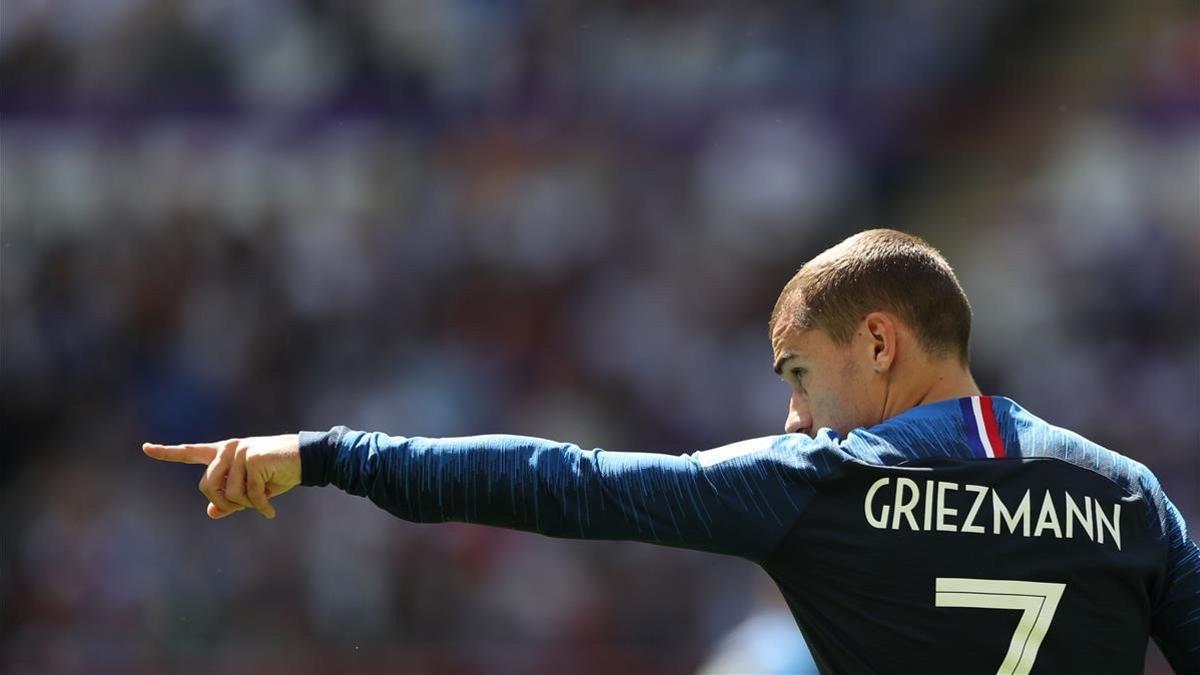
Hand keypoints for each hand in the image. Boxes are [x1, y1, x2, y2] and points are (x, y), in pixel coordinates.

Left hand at [143, 434, 300, 518]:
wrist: (306, 459)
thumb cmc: (279, 473)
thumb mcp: (252, 490)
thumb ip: (230, 500)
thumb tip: (211, 511)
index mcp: (223, 453)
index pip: (191, 452)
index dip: (167, 452)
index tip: (146, 448)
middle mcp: (228, 449)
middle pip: (206, 486)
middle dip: (225, 503)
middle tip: (245, 507)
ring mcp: (239, 452)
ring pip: (228, 493)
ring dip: (246, 504)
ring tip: (262, 502)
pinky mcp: (251, 458)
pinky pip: (249, 494)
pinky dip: (260, 506)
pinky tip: (270, 511)